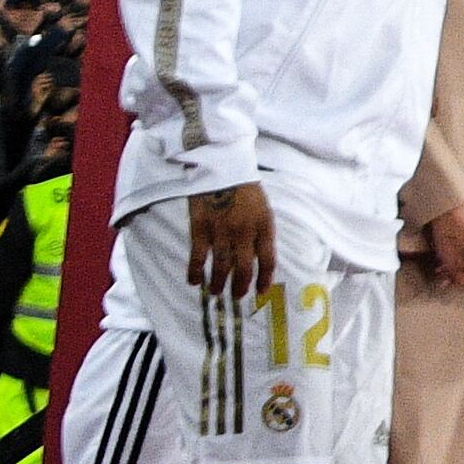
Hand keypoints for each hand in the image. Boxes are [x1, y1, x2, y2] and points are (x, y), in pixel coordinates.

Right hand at [186, 182, 275, 302]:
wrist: (221, 167)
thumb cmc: (245, 189)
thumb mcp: (263, 209)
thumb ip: (261, 232)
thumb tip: (257, 258)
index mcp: (265, 226)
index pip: (268, 260)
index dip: (265, 279)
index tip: (261, 291)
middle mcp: (245, 232)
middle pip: (244, 268)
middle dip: (241, 286)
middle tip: (236, 296)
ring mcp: (222, 231)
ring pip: (222, 266)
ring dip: (219, 282)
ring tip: (216, 292)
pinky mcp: (201, 228)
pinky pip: (198, 256)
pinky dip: (196, 271)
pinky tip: (195, 281)